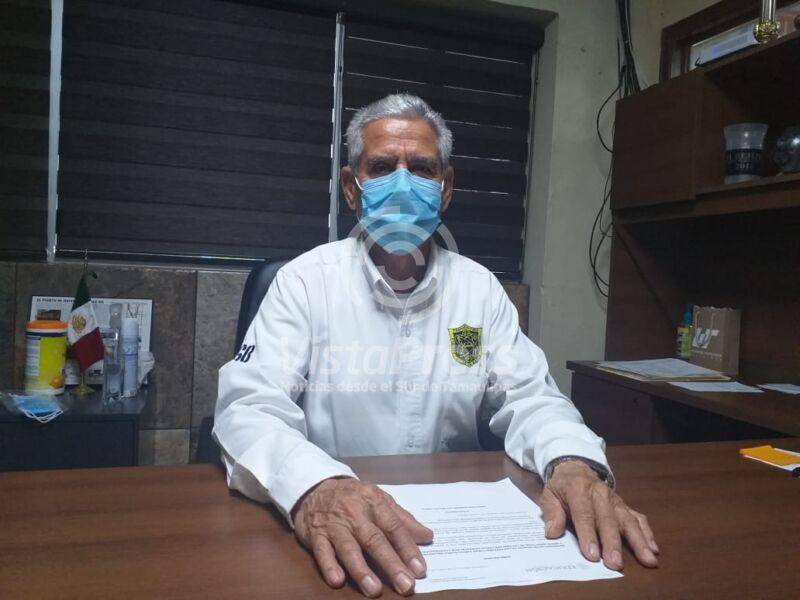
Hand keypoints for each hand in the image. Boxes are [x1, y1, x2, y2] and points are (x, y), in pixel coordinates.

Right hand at [293, 477, 433, 596]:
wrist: (316, 489)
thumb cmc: (354, 498)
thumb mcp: (379, 500)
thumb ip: (402, 519)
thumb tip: (427, 536)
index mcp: (374, 502)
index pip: (394, 527)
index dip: (407, 548)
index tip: (419, 569)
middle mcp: (355, 512)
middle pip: (374, 540)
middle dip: (391, 563)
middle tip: (405, 585)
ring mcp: (334, 524)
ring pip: (348, 547)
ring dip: (361, 569)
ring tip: (374, 589)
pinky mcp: (316, 535)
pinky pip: (322, 551)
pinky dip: (329, 565)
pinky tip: (337, 580)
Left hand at [539, 460, 658, 570]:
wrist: (575, 468)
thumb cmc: (561, 486)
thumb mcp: (549, 495)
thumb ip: (551, 513)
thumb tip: (553, 532)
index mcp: (578, 489)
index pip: (584, 514)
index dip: (588, 535)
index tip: (592, 555)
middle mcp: (600, 494)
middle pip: (608, 520)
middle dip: (612, 543)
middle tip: (615, 563)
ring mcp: (615, 500)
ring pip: (627, 520)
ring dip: (638, 541)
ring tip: (647, 559)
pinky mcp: (624, 505)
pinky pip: (637, 518)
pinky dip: (647, 533)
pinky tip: (653, 548)